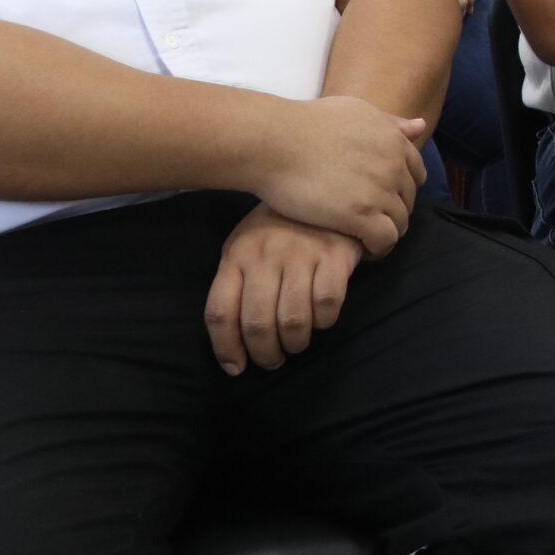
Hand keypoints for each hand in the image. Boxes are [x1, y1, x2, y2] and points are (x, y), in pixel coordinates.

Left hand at [205, 204, 363, 374]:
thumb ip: (236, 285)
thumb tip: (233, 343)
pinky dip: (325, 321)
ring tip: (297, 344)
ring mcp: (301, 255)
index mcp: (237, 256)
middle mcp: (265, 257)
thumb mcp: (246, 247)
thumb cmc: (279, 227)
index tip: (236, 368)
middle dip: (264, 354)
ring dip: (295, 343)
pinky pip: (328, 304)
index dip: (225, 348)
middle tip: (273, 361)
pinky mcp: (335, 256)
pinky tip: (322, 319)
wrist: (324, 186)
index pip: (219, 312)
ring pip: (293, 320)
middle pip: (256, 323)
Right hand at [251, 96, 425, 256]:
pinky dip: (378, 248)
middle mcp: (394, 165)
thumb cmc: (306, 123)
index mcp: (394, 140)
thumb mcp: (356, 111)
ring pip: (400, 223)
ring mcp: (379, 191)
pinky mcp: (361, 216)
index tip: (381, 196)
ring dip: (386, 231)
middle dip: (394, 210)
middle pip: (409, 200)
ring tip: (365, 236)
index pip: (416, 173)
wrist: (274, 142)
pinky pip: (386, 240)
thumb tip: (420, 126)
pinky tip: (362, 248)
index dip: (400, 187)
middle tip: (370, 218)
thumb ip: (389, 123)